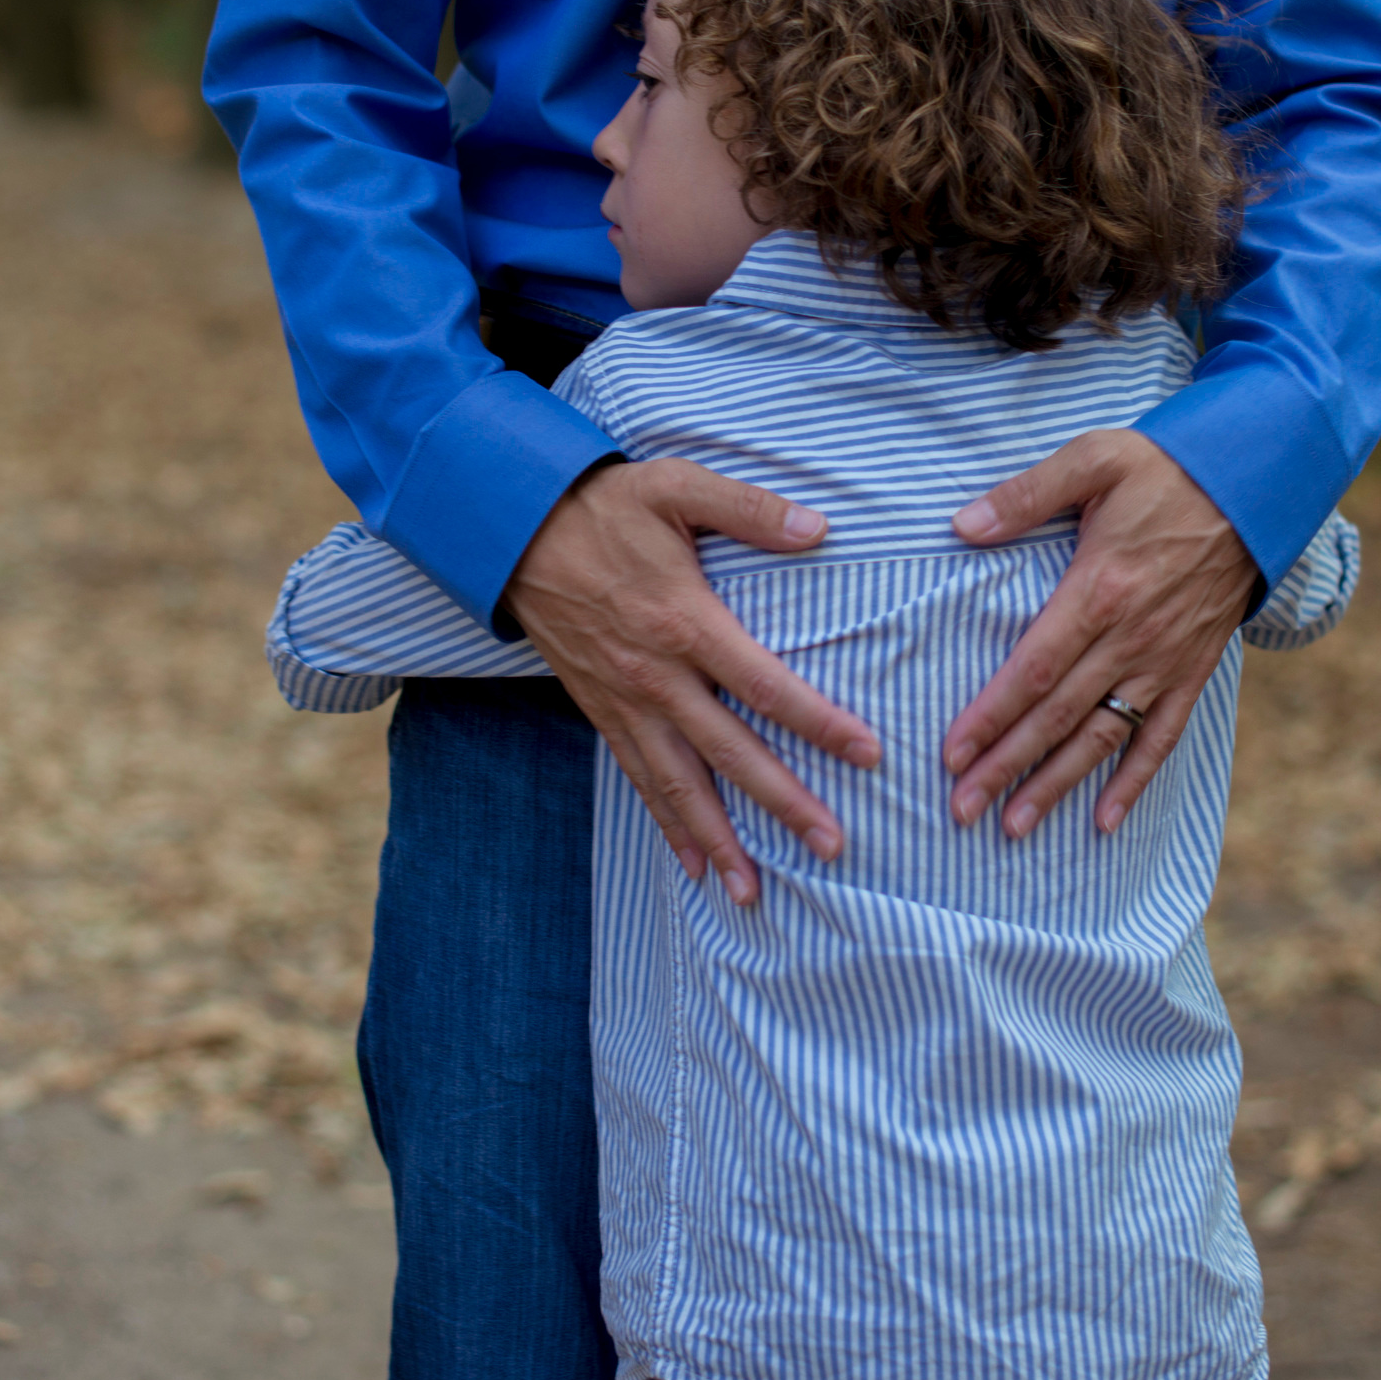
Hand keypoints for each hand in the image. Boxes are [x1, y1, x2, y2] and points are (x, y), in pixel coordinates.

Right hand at [503, 459, 883, 904]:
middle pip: (729, 753)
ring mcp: (624, 701)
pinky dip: (666, 823)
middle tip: (830, 847)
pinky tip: (692, 862)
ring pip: (677, 783)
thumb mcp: (676, 487)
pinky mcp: (601, 710)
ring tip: (752, 891)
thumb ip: (748, 509)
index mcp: (684, 623)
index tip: (866, 754)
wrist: (514, 530)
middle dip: (781, 804)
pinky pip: (638, 777)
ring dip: (717, 839)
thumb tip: (817, 528)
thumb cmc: (603, 507)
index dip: (818, 723)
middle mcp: (655, 677)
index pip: (764, 685)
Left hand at [944, 430, 1258, 838]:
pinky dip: (1135, 781)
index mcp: (1100, 590)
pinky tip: (1105, 820)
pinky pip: (1161, 735)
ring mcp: (1164, 660)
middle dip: (1006, 767)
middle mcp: (1132, 638)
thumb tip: (962, 525)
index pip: (1033, 669)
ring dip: (1058, 785)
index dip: (991, 716)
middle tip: (963, 809)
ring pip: (1102, 737)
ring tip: (1015, 826)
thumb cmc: (1167, 470)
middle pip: (1058, 716)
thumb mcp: (1094, 459)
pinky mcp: (1193, 669)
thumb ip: (1026, 495)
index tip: (953, 755)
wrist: (1257, 485)